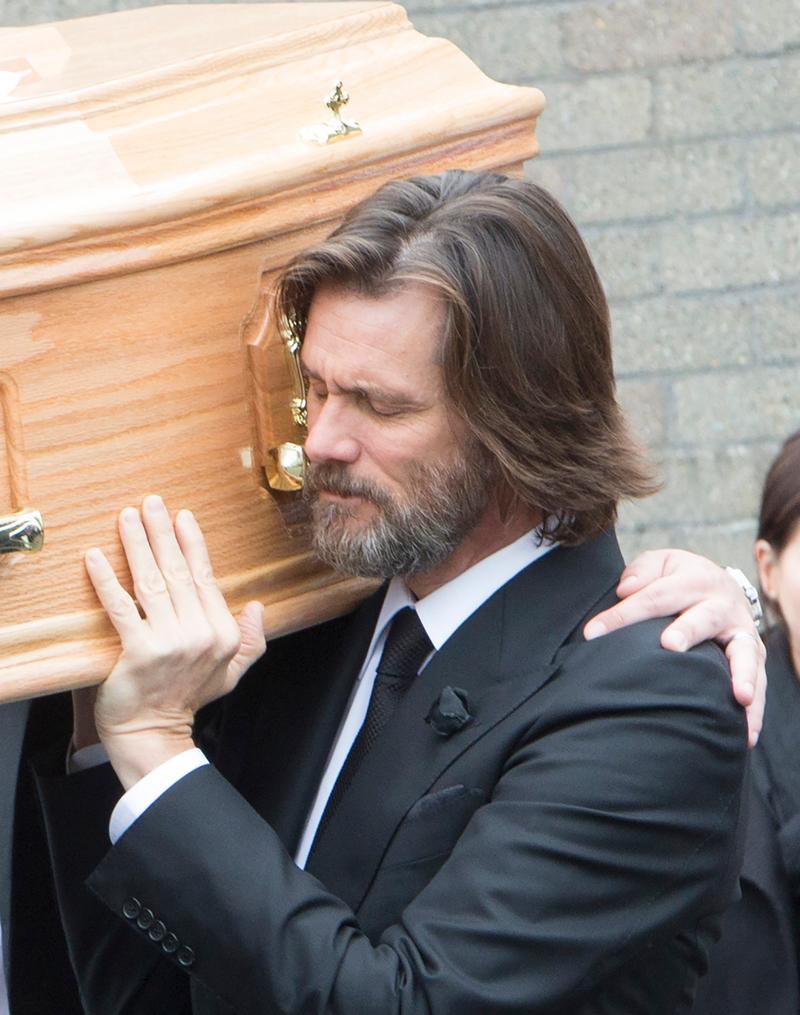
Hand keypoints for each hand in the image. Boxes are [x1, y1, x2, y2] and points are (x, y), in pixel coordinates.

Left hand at [86, 495, 264, 787]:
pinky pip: (121, 608)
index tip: (182, 517)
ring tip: (127, 518)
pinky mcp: (138, 651)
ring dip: (137, 546)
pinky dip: (107, 581)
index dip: (192, 544)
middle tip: (151, 503)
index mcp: (222, 632)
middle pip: (177, 573)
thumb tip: (260, 608)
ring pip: (151, 583)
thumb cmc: (187, 699)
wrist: (152, 733)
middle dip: (162, 533)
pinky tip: (97, 558)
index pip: (204, 578)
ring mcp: (169, 641)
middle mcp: (199, 633)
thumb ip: (252, 640)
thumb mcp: (232, 672)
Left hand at [583, 549, 765, 746]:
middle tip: (669, 646)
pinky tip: (746, 735)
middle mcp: (721, 604)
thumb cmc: (679, 579)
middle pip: (702, 618)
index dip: (622, 615)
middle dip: (687, 631)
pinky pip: (758, 681)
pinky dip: (755, 710)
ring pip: (744, 653)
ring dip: (740, 675)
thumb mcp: (661, 563)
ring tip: (738, 697)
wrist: (722, 584)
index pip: (653, 597)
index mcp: (693, 579)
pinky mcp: (753, 655)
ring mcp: (742, 631)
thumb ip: (641, 572)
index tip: (592, 633)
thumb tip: (625, 590)